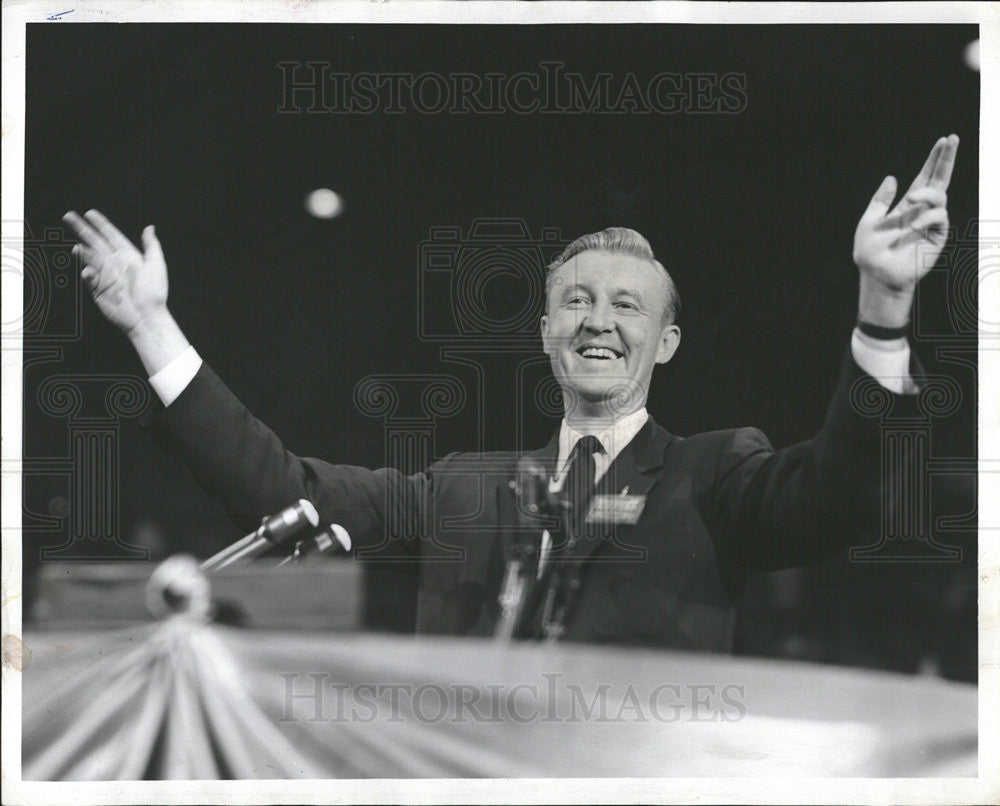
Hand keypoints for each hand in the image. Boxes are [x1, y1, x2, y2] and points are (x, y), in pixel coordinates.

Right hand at [62, 209, 168, 335]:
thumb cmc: (154, 293)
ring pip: (90, 258)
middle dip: (82, 229)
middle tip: (69, 217)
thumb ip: (151, 245)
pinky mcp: (99, 289)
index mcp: (129, 256)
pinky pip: (89, 278)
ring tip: (77, 247)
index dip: (101, 224)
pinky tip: (88, 270)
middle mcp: (115, 264)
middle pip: (96, 242)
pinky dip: (87, 272)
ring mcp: (106, 276)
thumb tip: (149, 228)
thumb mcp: (156, 265)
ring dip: (82, 251)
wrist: (147, 317)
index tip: (90, 213)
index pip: (111, 236)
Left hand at [853, 134, 957, 326]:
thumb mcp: (869, 222)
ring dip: (927, 194)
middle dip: (947, 160)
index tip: (943, 141)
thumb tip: (892, 177)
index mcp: (906, 206)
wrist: (876, 275)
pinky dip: (927, 216)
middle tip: (953, 139)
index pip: (924, 179)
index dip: (933, 161)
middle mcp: (921, 212)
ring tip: (911, 200)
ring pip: (940, 197)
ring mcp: (931, 224)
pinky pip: (940, 218)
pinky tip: (913, 225)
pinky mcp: (937, 238)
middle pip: (939, 181)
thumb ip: (880, 201)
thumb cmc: (870, 253)